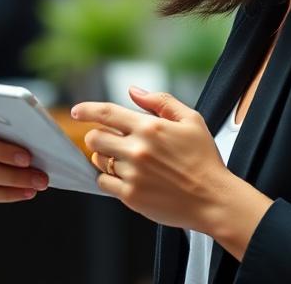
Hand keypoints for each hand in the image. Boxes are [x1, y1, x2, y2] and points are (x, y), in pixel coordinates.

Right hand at [0, 113, 49, 202]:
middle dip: (14, 176)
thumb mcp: (2, 114)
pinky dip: (6, 196)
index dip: (3, 152)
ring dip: (13, 189)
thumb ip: (13, 122)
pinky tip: (25, 192)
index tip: (28, 158)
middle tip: (41, 178)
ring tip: (37, 186)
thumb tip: (37, 137)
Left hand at [72, 88, 272, 258]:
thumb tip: (133, 90)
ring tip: (122, 161)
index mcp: (149, 127)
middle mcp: (137, 150)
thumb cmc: (204, 159)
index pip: (107, 113)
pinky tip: (125, 177)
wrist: (213, 199)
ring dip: (104, 158)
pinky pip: (103, 183)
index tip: (76, 111)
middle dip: (98, 136)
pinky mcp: (131, 196)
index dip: (87, 109)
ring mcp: (132, 174)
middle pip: (95, 137)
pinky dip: (109, 179)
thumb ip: (160, 101)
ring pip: (98, 160)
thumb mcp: (191, 120)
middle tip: (111, 142)